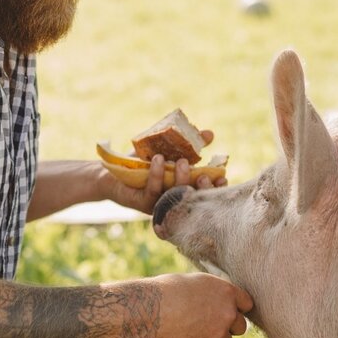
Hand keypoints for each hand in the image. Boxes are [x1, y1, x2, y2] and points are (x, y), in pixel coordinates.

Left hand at [102, 130, 227, 215]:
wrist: (115, 171)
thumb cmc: (145, 162)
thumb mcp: (170, 149)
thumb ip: (191, 143)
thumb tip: (210, 134)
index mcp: (184, 190)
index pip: (205, 194)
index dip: (216, 188)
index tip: (223, 177)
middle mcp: (174, 201)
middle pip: (193, 199)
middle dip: (202, 188)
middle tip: (203, 173)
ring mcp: (159, 204)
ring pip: (174, 195)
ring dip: (180, 179)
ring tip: (182, 161)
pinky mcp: (142, 202)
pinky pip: (153, 191)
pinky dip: (157, 174)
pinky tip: (159, 160)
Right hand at [153, 272, 252, 337]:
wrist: (152, 310)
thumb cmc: (169, 291)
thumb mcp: (197, 282)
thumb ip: (216, 293)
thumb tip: (223, 301)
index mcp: (228, 292)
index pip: (247, 304)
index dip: (236, 307)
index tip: (226, 310)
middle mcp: (229, 314)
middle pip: (241, 327)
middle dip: (228, 326)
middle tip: (209, 323)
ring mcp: (219, 334)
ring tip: (191, 329)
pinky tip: (183, 337)